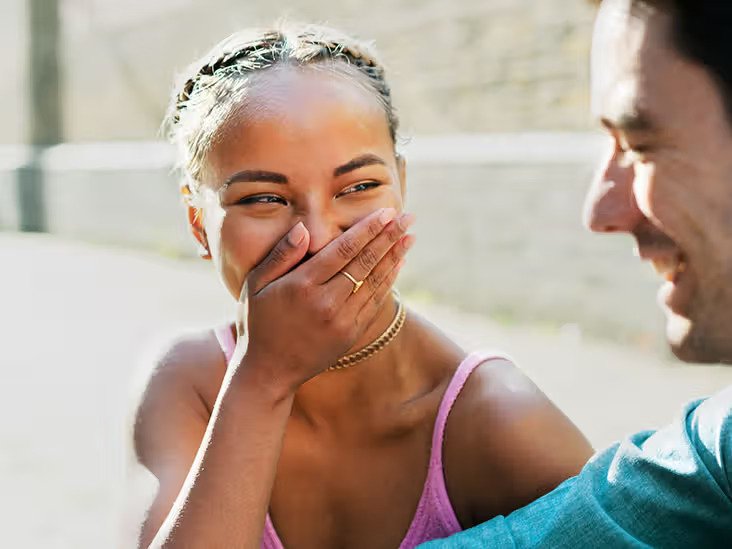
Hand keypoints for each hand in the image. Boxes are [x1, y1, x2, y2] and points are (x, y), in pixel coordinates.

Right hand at [233, 208, 413, 395]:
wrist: (269, 372)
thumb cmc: (260, 322)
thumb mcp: (257, 285)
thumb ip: (281, 255)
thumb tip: (303, 228)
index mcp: (302, 285)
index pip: (343, 250)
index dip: (367, 229)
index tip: (387, 213)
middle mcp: (326, 302)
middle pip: (364, 262)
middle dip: (389, 237)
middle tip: (408, 218)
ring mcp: (342, 321)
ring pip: (374, 282)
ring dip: (395, 257)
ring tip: (409, 236)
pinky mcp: (351, 334)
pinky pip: (375, 302)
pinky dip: (389, 281)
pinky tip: (398, 264)